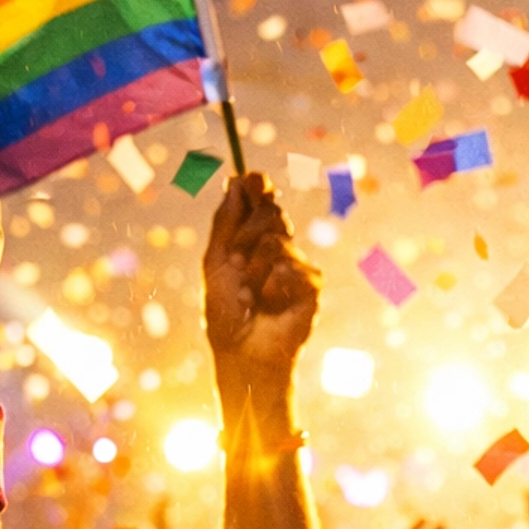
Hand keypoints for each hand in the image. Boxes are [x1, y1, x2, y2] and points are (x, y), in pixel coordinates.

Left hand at [203, 172, 319, 385]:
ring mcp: (297, 266)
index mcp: (254, 240)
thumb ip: (227, 221)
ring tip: (247, 295)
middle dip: (246, 235)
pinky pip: (291, 268)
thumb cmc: (225, 312)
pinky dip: (272, 287)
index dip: (258, 188)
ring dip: (253, 270)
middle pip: (271, 213)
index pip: (262, 203)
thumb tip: (236, 180)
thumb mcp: (216, 261)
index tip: (252, 177)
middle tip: (234, 263)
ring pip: (277, 242)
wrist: (242, 352)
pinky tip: (268, 305)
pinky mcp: (312, 286)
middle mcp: (279, 248)